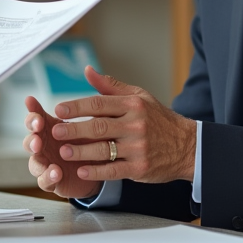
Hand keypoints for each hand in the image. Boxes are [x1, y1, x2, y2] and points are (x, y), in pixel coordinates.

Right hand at [23, 97, 101, 199]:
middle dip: (31, 138)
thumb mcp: (92, 119)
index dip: (33, 116)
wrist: (101, 168)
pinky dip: (48, 177)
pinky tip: (56, 172)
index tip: (35, 112)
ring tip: (46, 158)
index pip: (34, 120)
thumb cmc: (92, 140)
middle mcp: (45, 146)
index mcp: (50, 129)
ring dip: (37, 160)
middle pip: (29, 141)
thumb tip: (89, 69)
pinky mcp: (52, 181)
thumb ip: (89, 99)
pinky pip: (45, 181)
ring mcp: (46, 164)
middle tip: (38, 136)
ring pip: (34, 162)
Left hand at [50, 67, 196, 185]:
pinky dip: (97, 171)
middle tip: (56, 132)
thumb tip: (88, 71)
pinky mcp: (140, 167)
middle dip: (75, 130)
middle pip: (99, 126)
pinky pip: (114, 170)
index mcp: (133, 105)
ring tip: (63, 152)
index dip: (77, 107)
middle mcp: (136, 125)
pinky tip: (82, 171)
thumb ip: (111, 86)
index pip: (99, 103)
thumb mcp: (139, 97)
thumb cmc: (158, 119)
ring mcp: (139, 147)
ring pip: (105, 149)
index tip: (59, 110)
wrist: (186, 146)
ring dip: (81, 151)